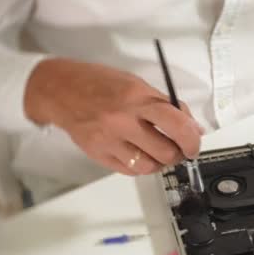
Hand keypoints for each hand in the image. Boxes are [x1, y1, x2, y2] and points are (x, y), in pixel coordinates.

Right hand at [24, 58, 202, 174]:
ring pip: (150, 167)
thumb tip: (192, 128)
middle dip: (178, 153)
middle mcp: (123, 120)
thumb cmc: (101, 84)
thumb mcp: (137, 84)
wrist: (58, 90)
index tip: (195, 144)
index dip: (192, 139)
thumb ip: (166, 106)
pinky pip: (130, 171)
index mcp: (137, 98)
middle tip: (179, 149)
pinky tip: (140, 154)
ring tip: (159, 152)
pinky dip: (141, 166)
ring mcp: (109, 140)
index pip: (176, 124)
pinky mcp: (98, 154)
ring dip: (161, 163)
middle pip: (166, 151)